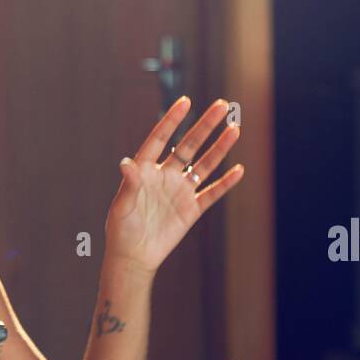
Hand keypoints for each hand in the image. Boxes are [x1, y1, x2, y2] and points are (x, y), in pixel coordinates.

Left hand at [104, 96, 242, 275]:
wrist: (133, 257)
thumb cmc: (120, 230)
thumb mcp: (122, 206)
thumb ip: (128, 184)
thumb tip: (126, 162)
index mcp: (145, 170)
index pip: (159, 138)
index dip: (172, 120)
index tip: (185, 102)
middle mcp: (165, 176)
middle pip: (188, 145)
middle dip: (204, 126)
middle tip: (221, 105)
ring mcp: (180, 192)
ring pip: (204, 165)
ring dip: (219, 148)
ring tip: (235, 129)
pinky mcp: (191, 210)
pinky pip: (211, 193)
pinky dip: (225, 183)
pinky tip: (238, 170)